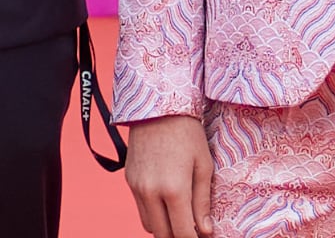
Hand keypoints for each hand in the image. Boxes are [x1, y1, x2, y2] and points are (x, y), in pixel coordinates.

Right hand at [125, 114, 214, 237]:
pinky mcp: (129, 183)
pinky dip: (154, 214)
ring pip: (149, 224)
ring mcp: (136, 189)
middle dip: (178, 235)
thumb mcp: (204, 165)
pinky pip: (140, 209)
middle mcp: (151, 193)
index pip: (182, 231)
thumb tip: (205, 231)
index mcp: (174, 189)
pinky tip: (168, 204)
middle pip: (162, 234)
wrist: (158, 110)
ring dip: (164, 227)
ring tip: (182, 217)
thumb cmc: (189, 134)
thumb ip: (202, 200)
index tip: (203, 236)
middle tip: (193, 229)